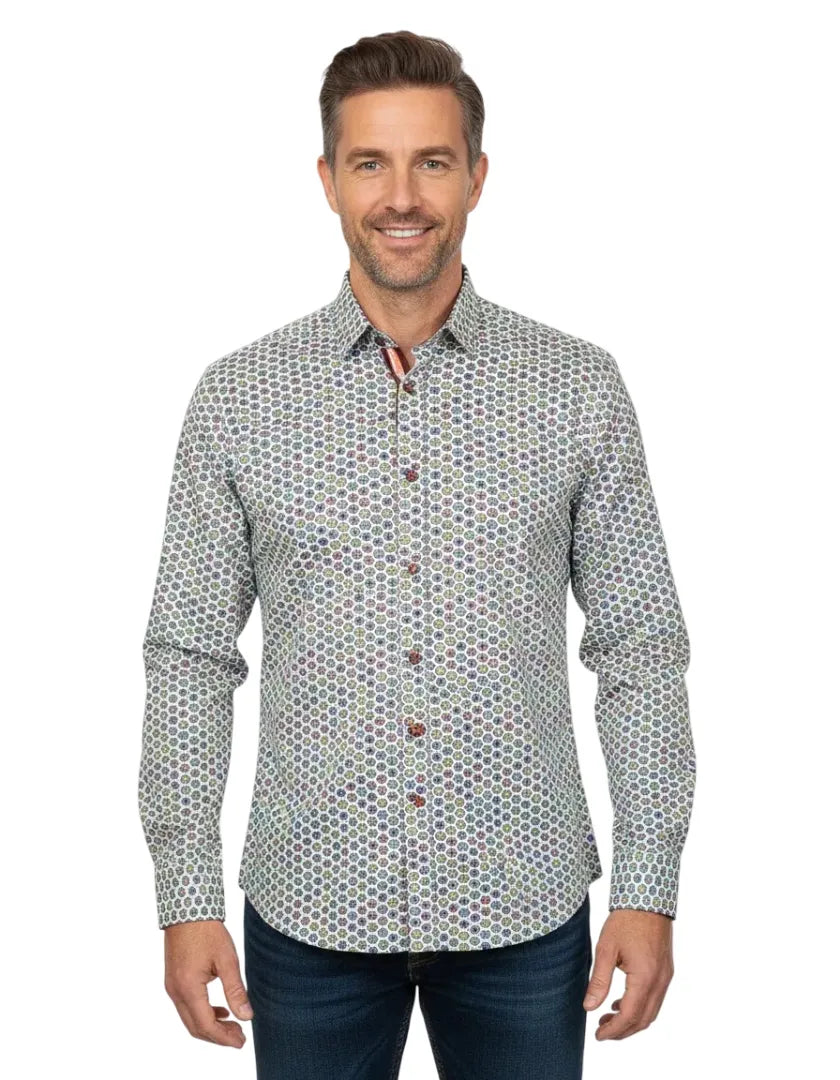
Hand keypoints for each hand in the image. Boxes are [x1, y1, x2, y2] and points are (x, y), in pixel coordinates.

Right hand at [163, 919, 253, 1046]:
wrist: (187, 910)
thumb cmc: (207, 930)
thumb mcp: (227, 959)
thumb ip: (235, 990)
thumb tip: (246, 1017)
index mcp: (188, 988)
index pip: (206, 1025)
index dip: (224, 1038)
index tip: (241, 1041)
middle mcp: (176, 991)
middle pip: (195, 1027)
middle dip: (218, 1037)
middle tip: (240, 1038)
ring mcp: (172, 986)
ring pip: (190, 1019)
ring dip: (210, 1026)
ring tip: (233, 1026)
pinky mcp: (173, 980)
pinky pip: (186, 1007)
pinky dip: (202, 1014)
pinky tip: (220, 1010)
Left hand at [582, 909, 673, 1039]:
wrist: (648, 899)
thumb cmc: (626, 920)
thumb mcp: (606, 949)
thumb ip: (599, 981)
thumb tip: (589, 1007)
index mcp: (645, 977)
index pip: (630, 1016)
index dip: (614, 1030)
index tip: (598, 1036)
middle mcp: (660, 981)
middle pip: (643, 1020)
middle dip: (622, 1031)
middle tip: (601, 1031)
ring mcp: (666, 977)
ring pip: (651, 1012)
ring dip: (632, 1021)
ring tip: (608, 1019)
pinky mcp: (666, 971)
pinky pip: (655, 999)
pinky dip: (640, 1008)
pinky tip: (621, 1003)